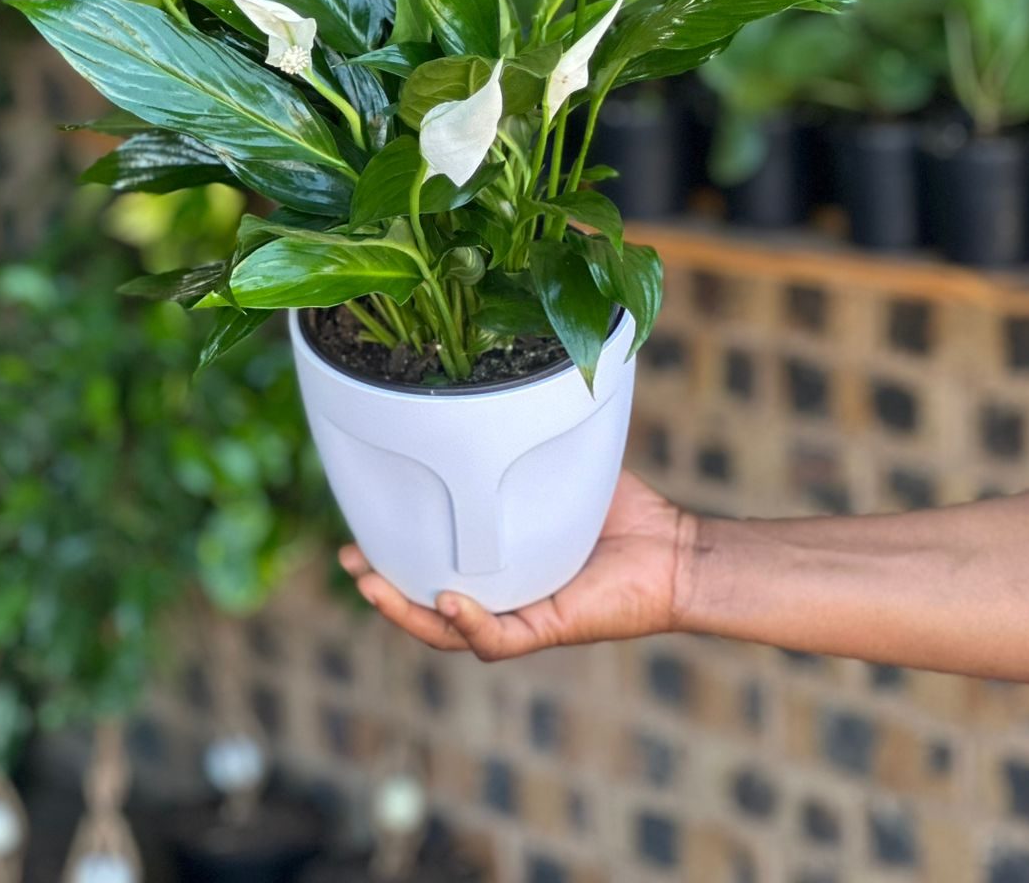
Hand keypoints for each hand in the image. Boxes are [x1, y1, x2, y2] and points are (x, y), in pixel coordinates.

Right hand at [338, 470, 692, 660]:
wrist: (678, 551)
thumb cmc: (623, 513)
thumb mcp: (555, 469)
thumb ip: (522, 444)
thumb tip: (490, 391)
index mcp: (498, 565)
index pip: (432, 566)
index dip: (392, 555)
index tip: (359, 530)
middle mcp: (503, 597)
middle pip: (424, 605)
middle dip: (381, 588)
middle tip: (350, 562)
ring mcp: (524, 618)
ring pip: (448, 631)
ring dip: (406, 613)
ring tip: (373, 585)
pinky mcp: (551, 628)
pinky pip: (498, 638)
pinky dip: (469, 623)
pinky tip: (448, 602)